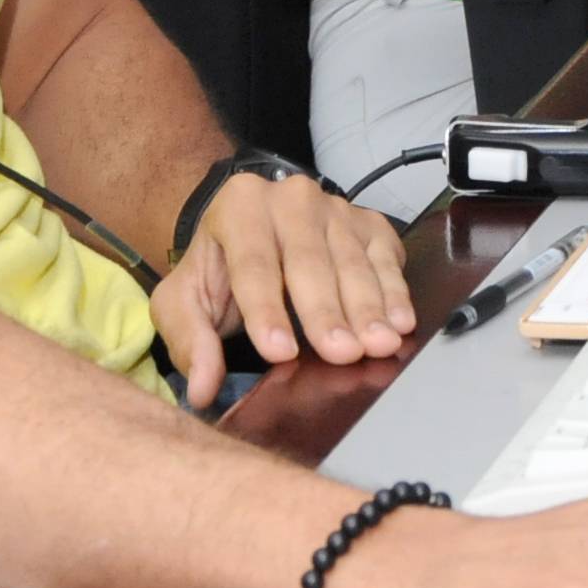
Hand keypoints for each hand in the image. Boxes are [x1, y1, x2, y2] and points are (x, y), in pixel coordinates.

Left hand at [156, 169, 413, 408]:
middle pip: (309, 262)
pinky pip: (385, 255)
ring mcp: (335, 207)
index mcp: (239, 207)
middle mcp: (289, 198)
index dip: (265, 310)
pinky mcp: (368, 221)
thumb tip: (202, 389)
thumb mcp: (187, 299)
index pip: (253, 264)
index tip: (279, 352)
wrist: (252, 226)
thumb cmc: (220, 268)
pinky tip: (401, 320)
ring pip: (351, 260)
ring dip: (367, 307)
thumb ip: (189, 340)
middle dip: (325, 312)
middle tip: (341, 353)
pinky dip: (395, 290)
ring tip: (378, 344)